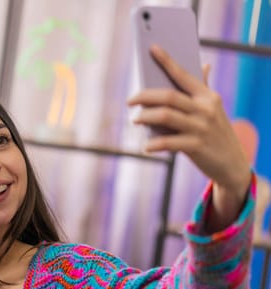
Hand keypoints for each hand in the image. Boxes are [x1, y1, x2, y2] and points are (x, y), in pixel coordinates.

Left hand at [128, 45, 250, 229]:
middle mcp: (205, 109)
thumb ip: (204, 89)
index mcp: (207, 96)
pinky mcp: (197, 146)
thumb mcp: (213, 110)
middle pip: (168, 96)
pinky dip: (153, 144)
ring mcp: (201, 127)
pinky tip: (146, 146)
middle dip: (144, 96)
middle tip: (130, 101)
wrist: (232, 164)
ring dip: (144, 117)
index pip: (183, 75)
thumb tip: (203, 65)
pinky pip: (168, 142)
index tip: (152, 49)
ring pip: (164, 116)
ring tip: (135, 120)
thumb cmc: (215, 133)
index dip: (167, 61)